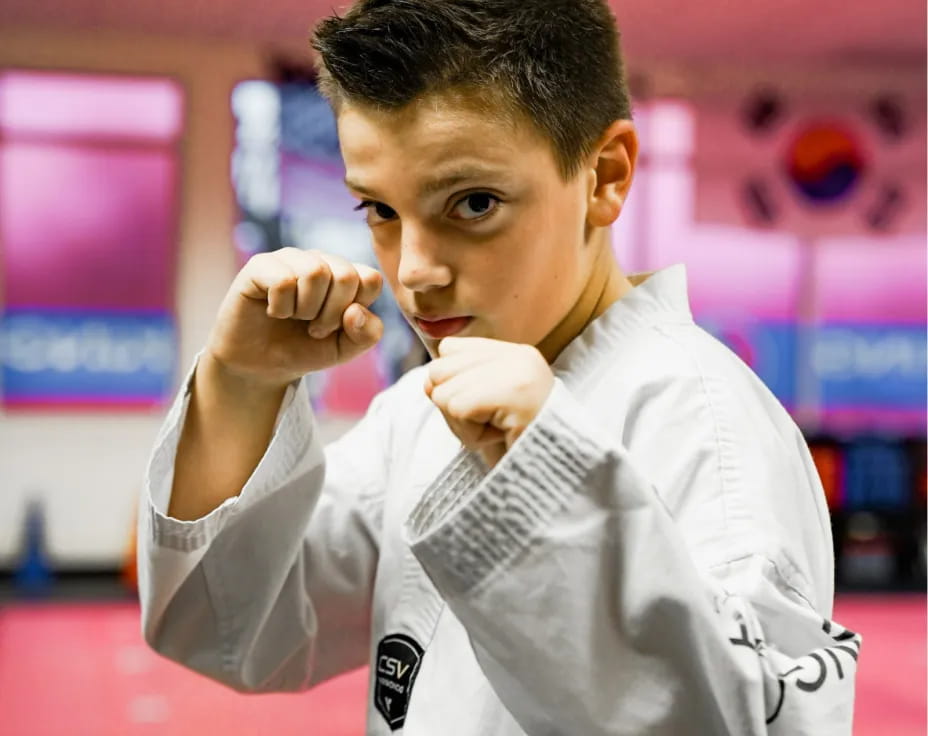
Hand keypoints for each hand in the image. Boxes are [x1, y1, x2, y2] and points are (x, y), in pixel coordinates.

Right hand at [206, 247, 383, 389]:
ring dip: (306, 309)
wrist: (260, 366)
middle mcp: (319, 261)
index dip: (356, 311)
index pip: (370, 279)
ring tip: (293, 318)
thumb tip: (355, 310)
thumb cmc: (304, 349)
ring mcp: (289, 259)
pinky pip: (283, 280)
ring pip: (315, 272)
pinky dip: (281, 306)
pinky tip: (273, 311)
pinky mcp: (260, 265)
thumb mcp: (345, 349)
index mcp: (343, 275)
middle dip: (331, 314)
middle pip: (345, 275)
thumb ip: (367, 334)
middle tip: (313, 328)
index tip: (337, 327)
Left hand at [424, 338, 554, 468]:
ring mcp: (519, 372)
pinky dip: (469, 433)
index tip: (487, 406)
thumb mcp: (482, 408)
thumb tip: (427, 383)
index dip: (453, 383)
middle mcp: (519, 355)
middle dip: (454, 406)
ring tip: (497, 431)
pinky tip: (499, 436)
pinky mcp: (514, 393)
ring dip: (463, 425)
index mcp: (515, 353)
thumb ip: (454, 385)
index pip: (449, 349)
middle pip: (439, 369)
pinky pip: (457, 408)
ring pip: (443, 392)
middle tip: (490, 423)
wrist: (557, 474)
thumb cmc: (516, 445)